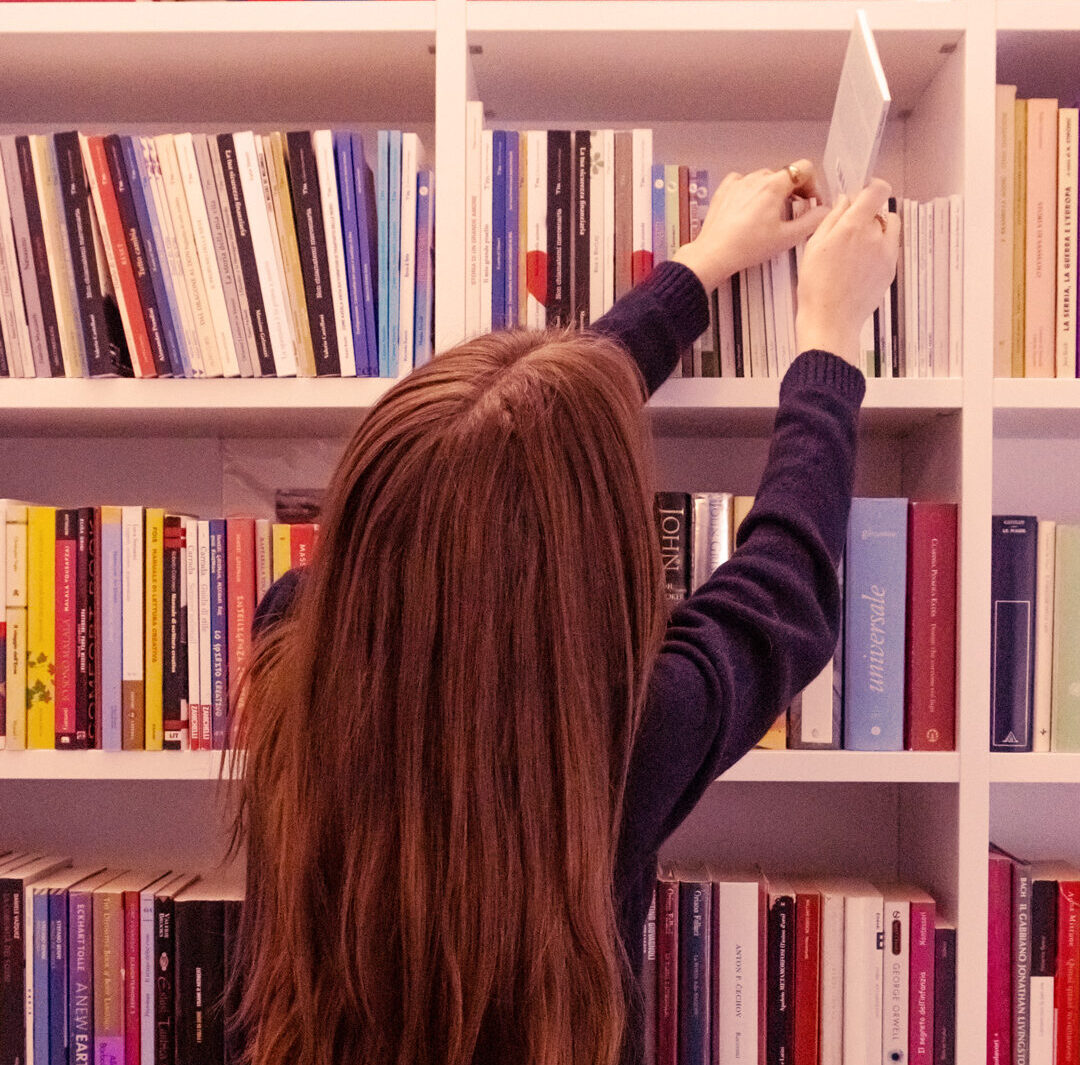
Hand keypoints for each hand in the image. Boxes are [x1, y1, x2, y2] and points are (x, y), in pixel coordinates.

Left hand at [672, 160, 829, 291]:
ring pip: (764, 178)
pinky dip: (751, 191)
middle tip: (794, 210)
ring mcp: (738, 182)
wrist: (715, 253)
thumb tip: (825, 211)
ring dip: (772, 191)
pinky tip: (750, 207)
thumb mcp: (787, 237)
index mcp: (774, 185)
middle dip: (794, 190)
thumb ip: (811, 221)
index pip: (804, 168)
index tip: (810, 201)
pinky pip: (743, 182)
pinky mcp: (724, 189)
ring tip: (771, 213)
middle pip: (784, 175)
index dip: (813, 184)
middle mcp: (756, 178)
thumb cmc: (749, 246)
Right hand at [795, 178, 899, 366]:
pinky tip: (859, 265)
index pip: (878, 191)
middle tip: (847, 230)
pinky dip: (879, 248)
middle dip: (866, 215)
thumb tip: (844, 201)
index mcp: (853, 226)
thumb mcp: (813, 247)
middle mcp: (875, 236)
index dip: (872, 187)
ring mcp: (886, 254)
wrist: (830, 321)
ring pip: (889, 228)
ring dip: (877, 229)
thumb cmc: (816, 287)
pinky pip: (889, 248)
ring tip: (857, 247)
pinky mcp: (890, 269)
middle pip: (879, 211)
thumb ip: (831, 218)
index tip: (864, 193)